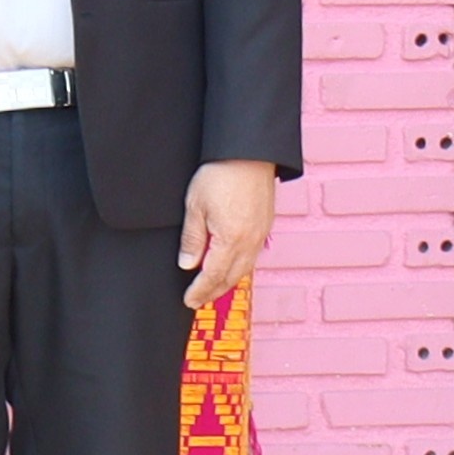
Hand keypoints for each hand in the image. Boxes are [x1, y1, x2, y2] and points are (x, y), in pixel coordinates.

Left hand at [178, 157, 279, 311]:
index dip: (200, 290)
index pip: (213, 275)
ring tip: (212, 288)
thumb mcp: (195, 206)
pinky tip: (231, 266)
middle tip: (198, 300)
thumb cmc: (219, 175)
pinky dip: (240, 267)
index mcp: (231, 239)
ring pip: (245, 268)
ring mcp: (261, 234)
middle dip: (214, 291)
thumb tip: (188, 265)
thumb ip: (192, 239)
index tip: (189, 300)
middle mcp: (251, 241)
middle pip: (232, 276)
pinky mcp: (266, 225)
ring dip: (228, 281)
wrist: (249, 154)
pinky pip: (253, 255)